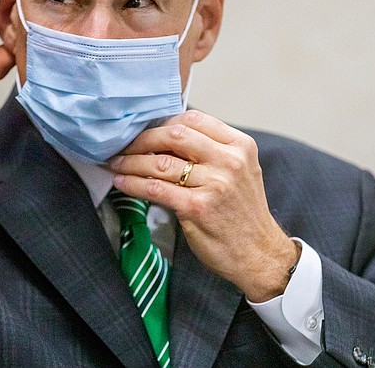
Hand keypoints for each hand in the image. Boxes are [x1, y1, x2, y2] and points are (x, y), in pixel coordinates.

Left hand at [109, 110, 299, 301]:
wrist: (259, 254)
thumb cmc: (243, 213)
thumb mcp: (238, 172)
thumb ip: (210, 152)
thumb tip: (164, 139)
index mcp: (240, 146)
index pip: (194, 119)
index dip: (164, 122)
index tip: (146, 130)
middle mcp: (230, 161)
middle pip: (175, 134)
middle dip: (143, 138)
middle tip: (124, 145)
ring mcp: (215, 184)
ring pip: (160, 163)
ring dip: (131, 162)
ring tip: (116, 163)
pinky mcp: (198, 208)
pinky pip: (156, 189)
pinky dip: (133, 183)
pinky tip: (121, 182)